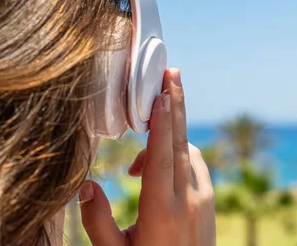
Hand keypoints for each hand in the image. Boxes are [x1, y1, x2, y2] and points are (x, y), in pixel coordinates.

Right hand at [79, 68, 215, 245]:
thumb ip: (98, 222)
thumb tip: (86, 185)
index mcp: (163, 212)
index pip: (161, 159)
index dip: (161, 125)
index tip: (161, 95)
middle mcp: (189, 199)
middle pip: (180, 143)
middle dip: (176, 105)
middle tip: (172, 73)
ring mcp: (205, 197)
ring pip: (187, 151)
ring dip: (167, 136)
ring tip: (139, 152)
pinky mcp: (210, 198)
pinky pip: (194, 163)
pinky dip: (176, 153)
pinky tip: (156, 167)